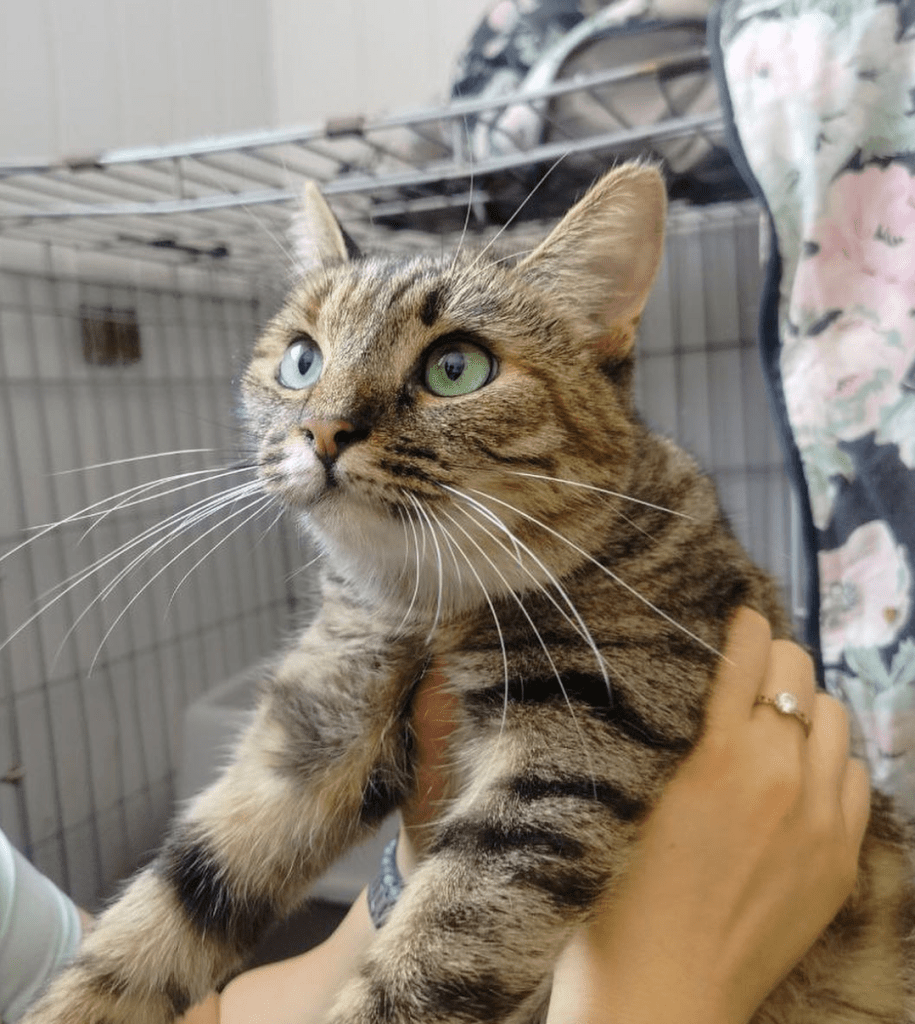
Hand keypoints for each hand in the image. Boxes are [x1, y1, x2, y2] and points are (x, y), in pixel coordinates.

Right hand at [547, 608, 870, 1023]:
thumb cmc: (620, 896)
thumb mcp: (630, 795)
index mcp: (721, 755)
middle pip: (802, 673)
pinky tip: (800, 778)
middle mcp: (783, 776)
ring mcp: (822, 821)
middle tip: (746, 674)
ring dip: (806, 710)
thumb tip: (700, 682)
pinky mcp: (841, 860)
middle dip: (774, 662)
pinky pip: (857, 777)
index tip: (734, 619)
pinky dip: (831, 762)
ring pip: (837, 719)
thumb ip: (674, 733)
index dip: (742, 627)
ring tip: (775, 726)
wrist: (663, 996)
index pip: (752, 652)